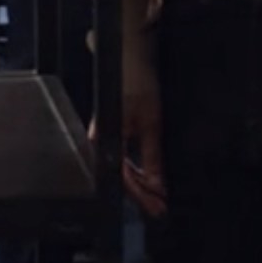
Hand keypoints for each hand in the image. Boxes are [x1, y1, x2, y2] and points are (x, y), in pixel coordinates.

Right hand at [87, 70, 166, 217]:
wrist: (129, 55)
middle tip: (160, 207)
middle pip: (120, 176)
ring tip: (158, 196)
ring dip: (140, 183)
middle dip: (142, 194)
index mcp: (105, 139)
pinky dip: (137, 169)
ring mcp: (106, 136)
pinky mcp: (113, 130)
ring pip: (121, 169)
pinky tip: (148, 177)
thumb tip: (156, 184)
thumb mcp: (150, 123)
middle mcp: (101, 140)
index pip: (122, 177)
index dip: (141, 195)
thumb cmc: (136, 82)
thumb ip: (152, 156)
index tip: (157, 206)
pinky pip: (122, 158)